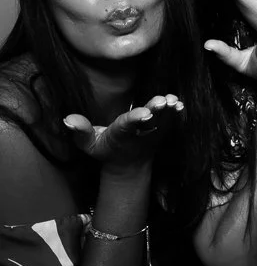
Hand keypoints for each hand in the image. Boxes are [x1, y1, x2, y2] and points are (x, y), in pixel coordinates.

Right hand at [63, 95, 183, 167]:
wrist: (129, 165)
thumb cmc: (106, 149)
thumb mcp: (89, 145)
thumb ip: (81, 131)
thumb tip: (68, 119)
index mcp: (120, 136)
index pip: (127, 126)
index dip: (135, 119)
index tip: (144, 113)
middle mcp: (139, 135)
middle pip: (148, 122)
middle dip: (155, 111)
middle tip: (162, 101)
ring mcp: (153, 134)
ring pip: (163, 121)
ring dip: (168, 111)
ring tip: (172, 100)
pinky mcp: (163, 131)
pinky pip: (171, 122)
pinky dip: (175, 114)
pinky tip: (179, 105)